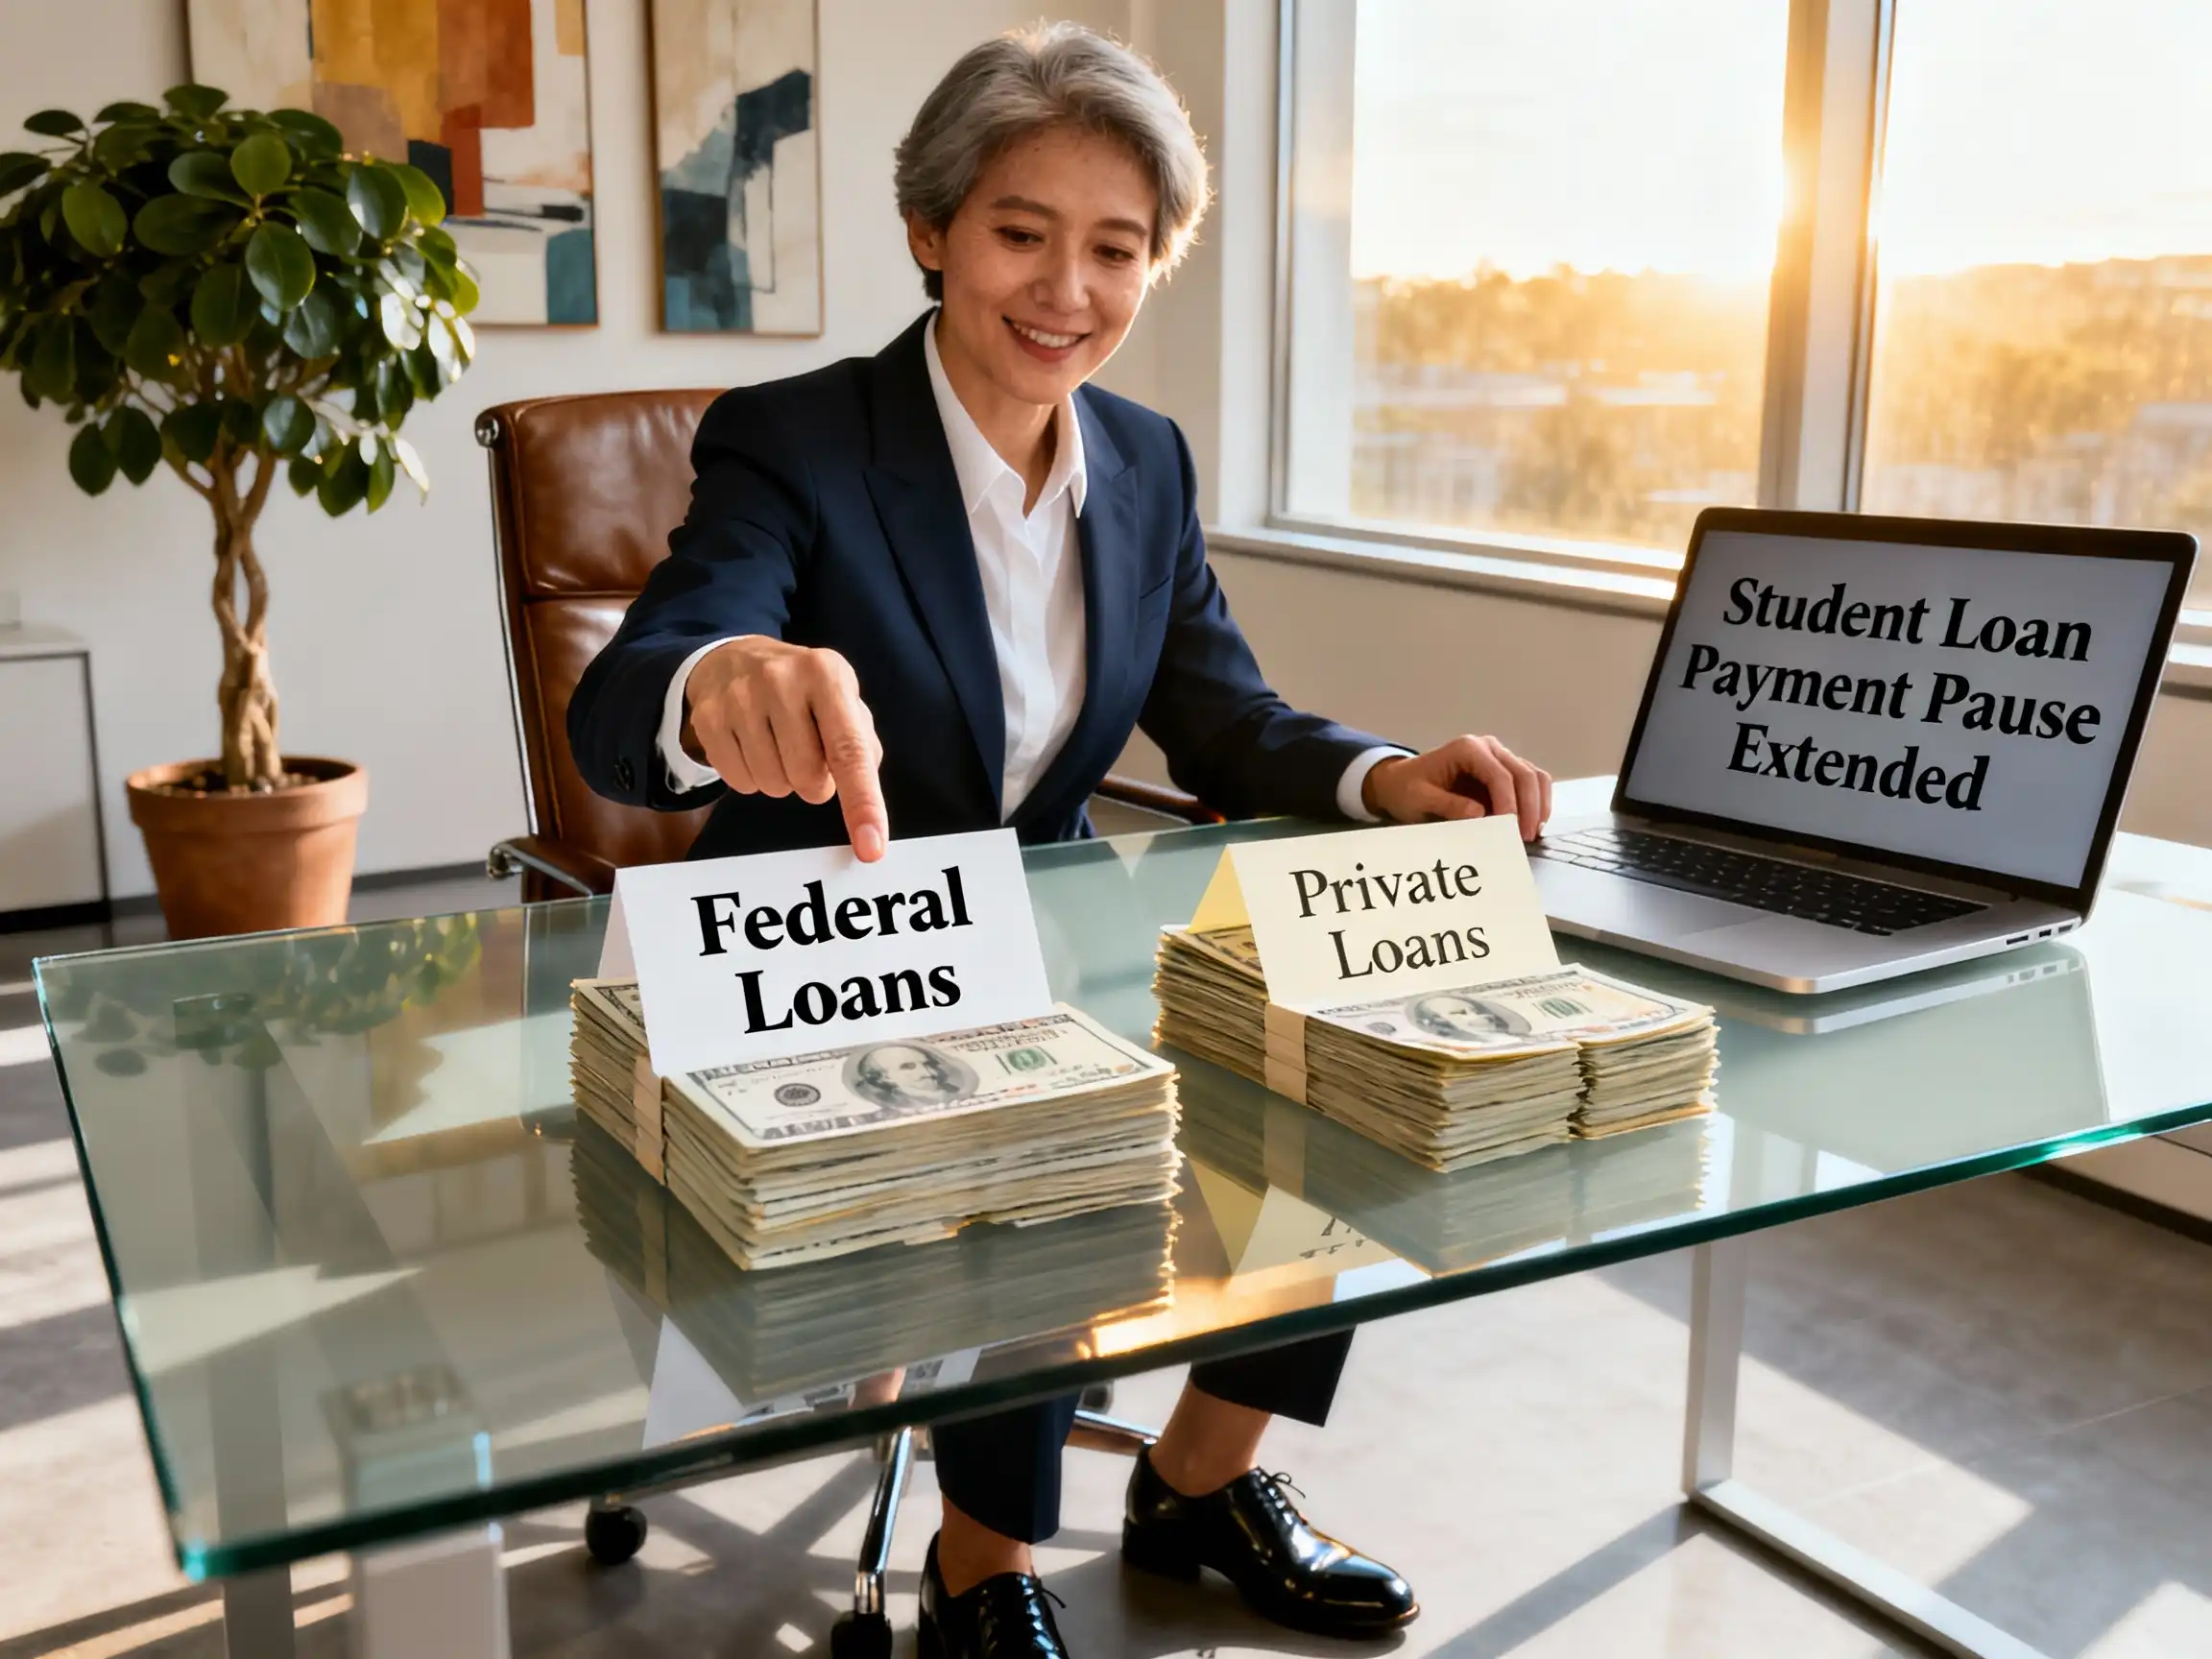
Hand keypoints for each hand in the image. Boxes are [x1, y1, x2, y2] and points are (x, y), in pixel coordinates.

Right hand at [681, 636, 888, 859]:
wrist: (736, 658)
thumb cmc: (804, 691)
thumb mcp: (842, 702)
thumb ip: (861, 749)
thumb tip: (866, 806)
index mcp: (827, 674)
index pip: (849, 751)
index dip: (863, 803)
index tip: (871, 847)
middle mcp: (782, 680)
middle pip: (808, 778)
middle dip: (814, 782)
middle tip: (808, 754)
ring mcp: (740, 697)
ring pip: (772, 785)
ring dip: (782, 781)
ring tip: (778, 746)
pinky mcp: (708, 718)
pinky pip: (739, 782)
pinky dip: (752, 778)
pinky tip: (752, 747)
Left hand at [1362, 735, 1551, 840]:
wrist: (1403, 782)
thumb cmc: (1408, 788)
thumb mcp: (1419, 799)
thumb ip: (1447, 805)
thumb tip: (1479, 814)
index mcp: (1467, 749)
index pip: (1499, 775)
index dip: (1509, 803)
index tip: (1509, 829)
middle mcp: (1488, 748)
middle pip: (1524, 773)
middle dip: (1529, 806)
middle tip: (1524, 837)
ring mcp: (1499, 758)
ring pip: (1534, 776)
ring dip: (1537, 805)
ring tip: (1531, 833)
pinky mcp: (1505, 772)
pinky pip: (1530, 784)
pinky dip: (1536, 803)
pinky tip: (1531, 825)